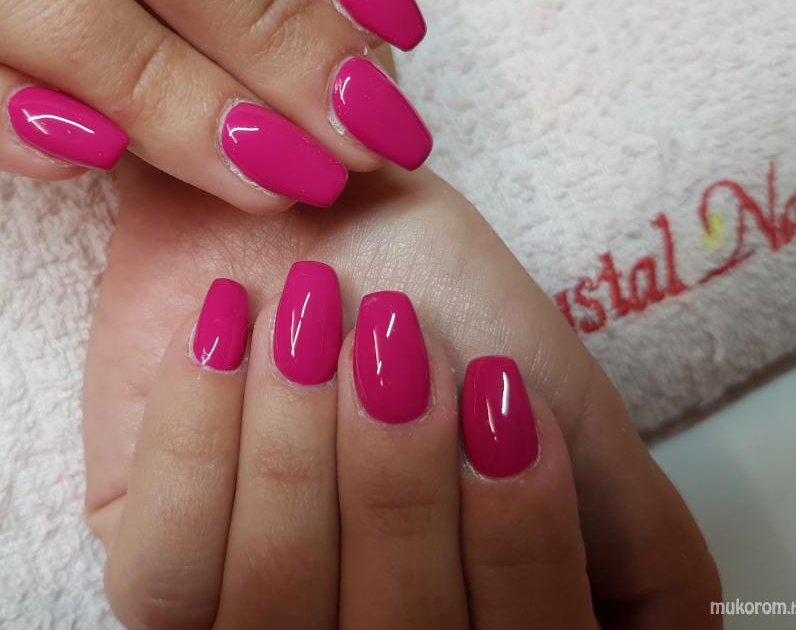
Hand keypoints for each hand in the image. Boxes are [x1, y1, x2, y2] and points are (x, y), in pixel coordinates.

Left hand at [100, 271, 598, 627]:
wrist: (296, 207)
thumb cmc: (431, 297)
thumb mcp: (568, 412)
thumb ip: (643, 546)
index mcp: (482, 619)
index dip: (518, 531)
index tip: (492, 387)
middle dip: (398, 473)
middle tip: (390, 338)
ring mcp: (249, 629)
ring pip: (274, 612)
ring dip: (301, 447)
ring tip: (307, 320)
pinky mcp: (153, 582)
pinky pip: (165, 577)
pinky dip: (206, 442)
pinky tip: (225, 332)